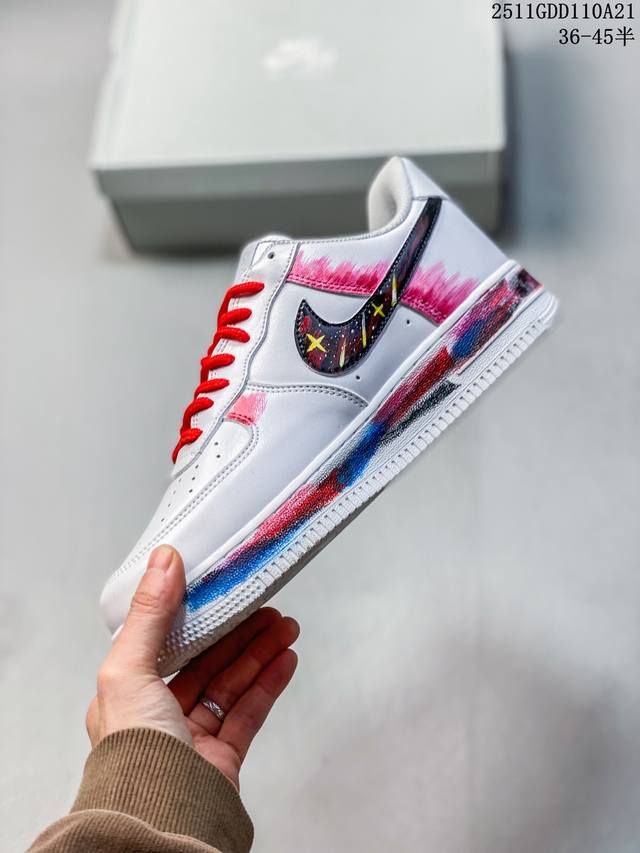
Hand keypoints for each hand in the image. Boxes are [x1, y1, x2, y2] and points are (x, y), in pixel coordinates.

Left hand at [86, 545, 298, 787]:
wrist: (160, 820)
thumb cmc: (134, 752)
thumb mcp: (128, 670)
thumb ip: (150, 615)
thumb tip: (163, 561)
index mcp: (127, 693)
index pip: (167, 643)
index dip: (197, 615)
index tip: (224, 591)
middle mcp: (158, 714)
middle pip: (207, 661)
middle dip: (239, 632)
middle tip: (268, 607)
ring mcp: (192, 738)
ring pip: (232, 684)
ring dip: (260, 653)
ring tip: (286, 628)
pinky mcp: (221, 758)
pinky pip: (249, 713)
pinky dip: (269, 684)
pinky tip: (286, 661)